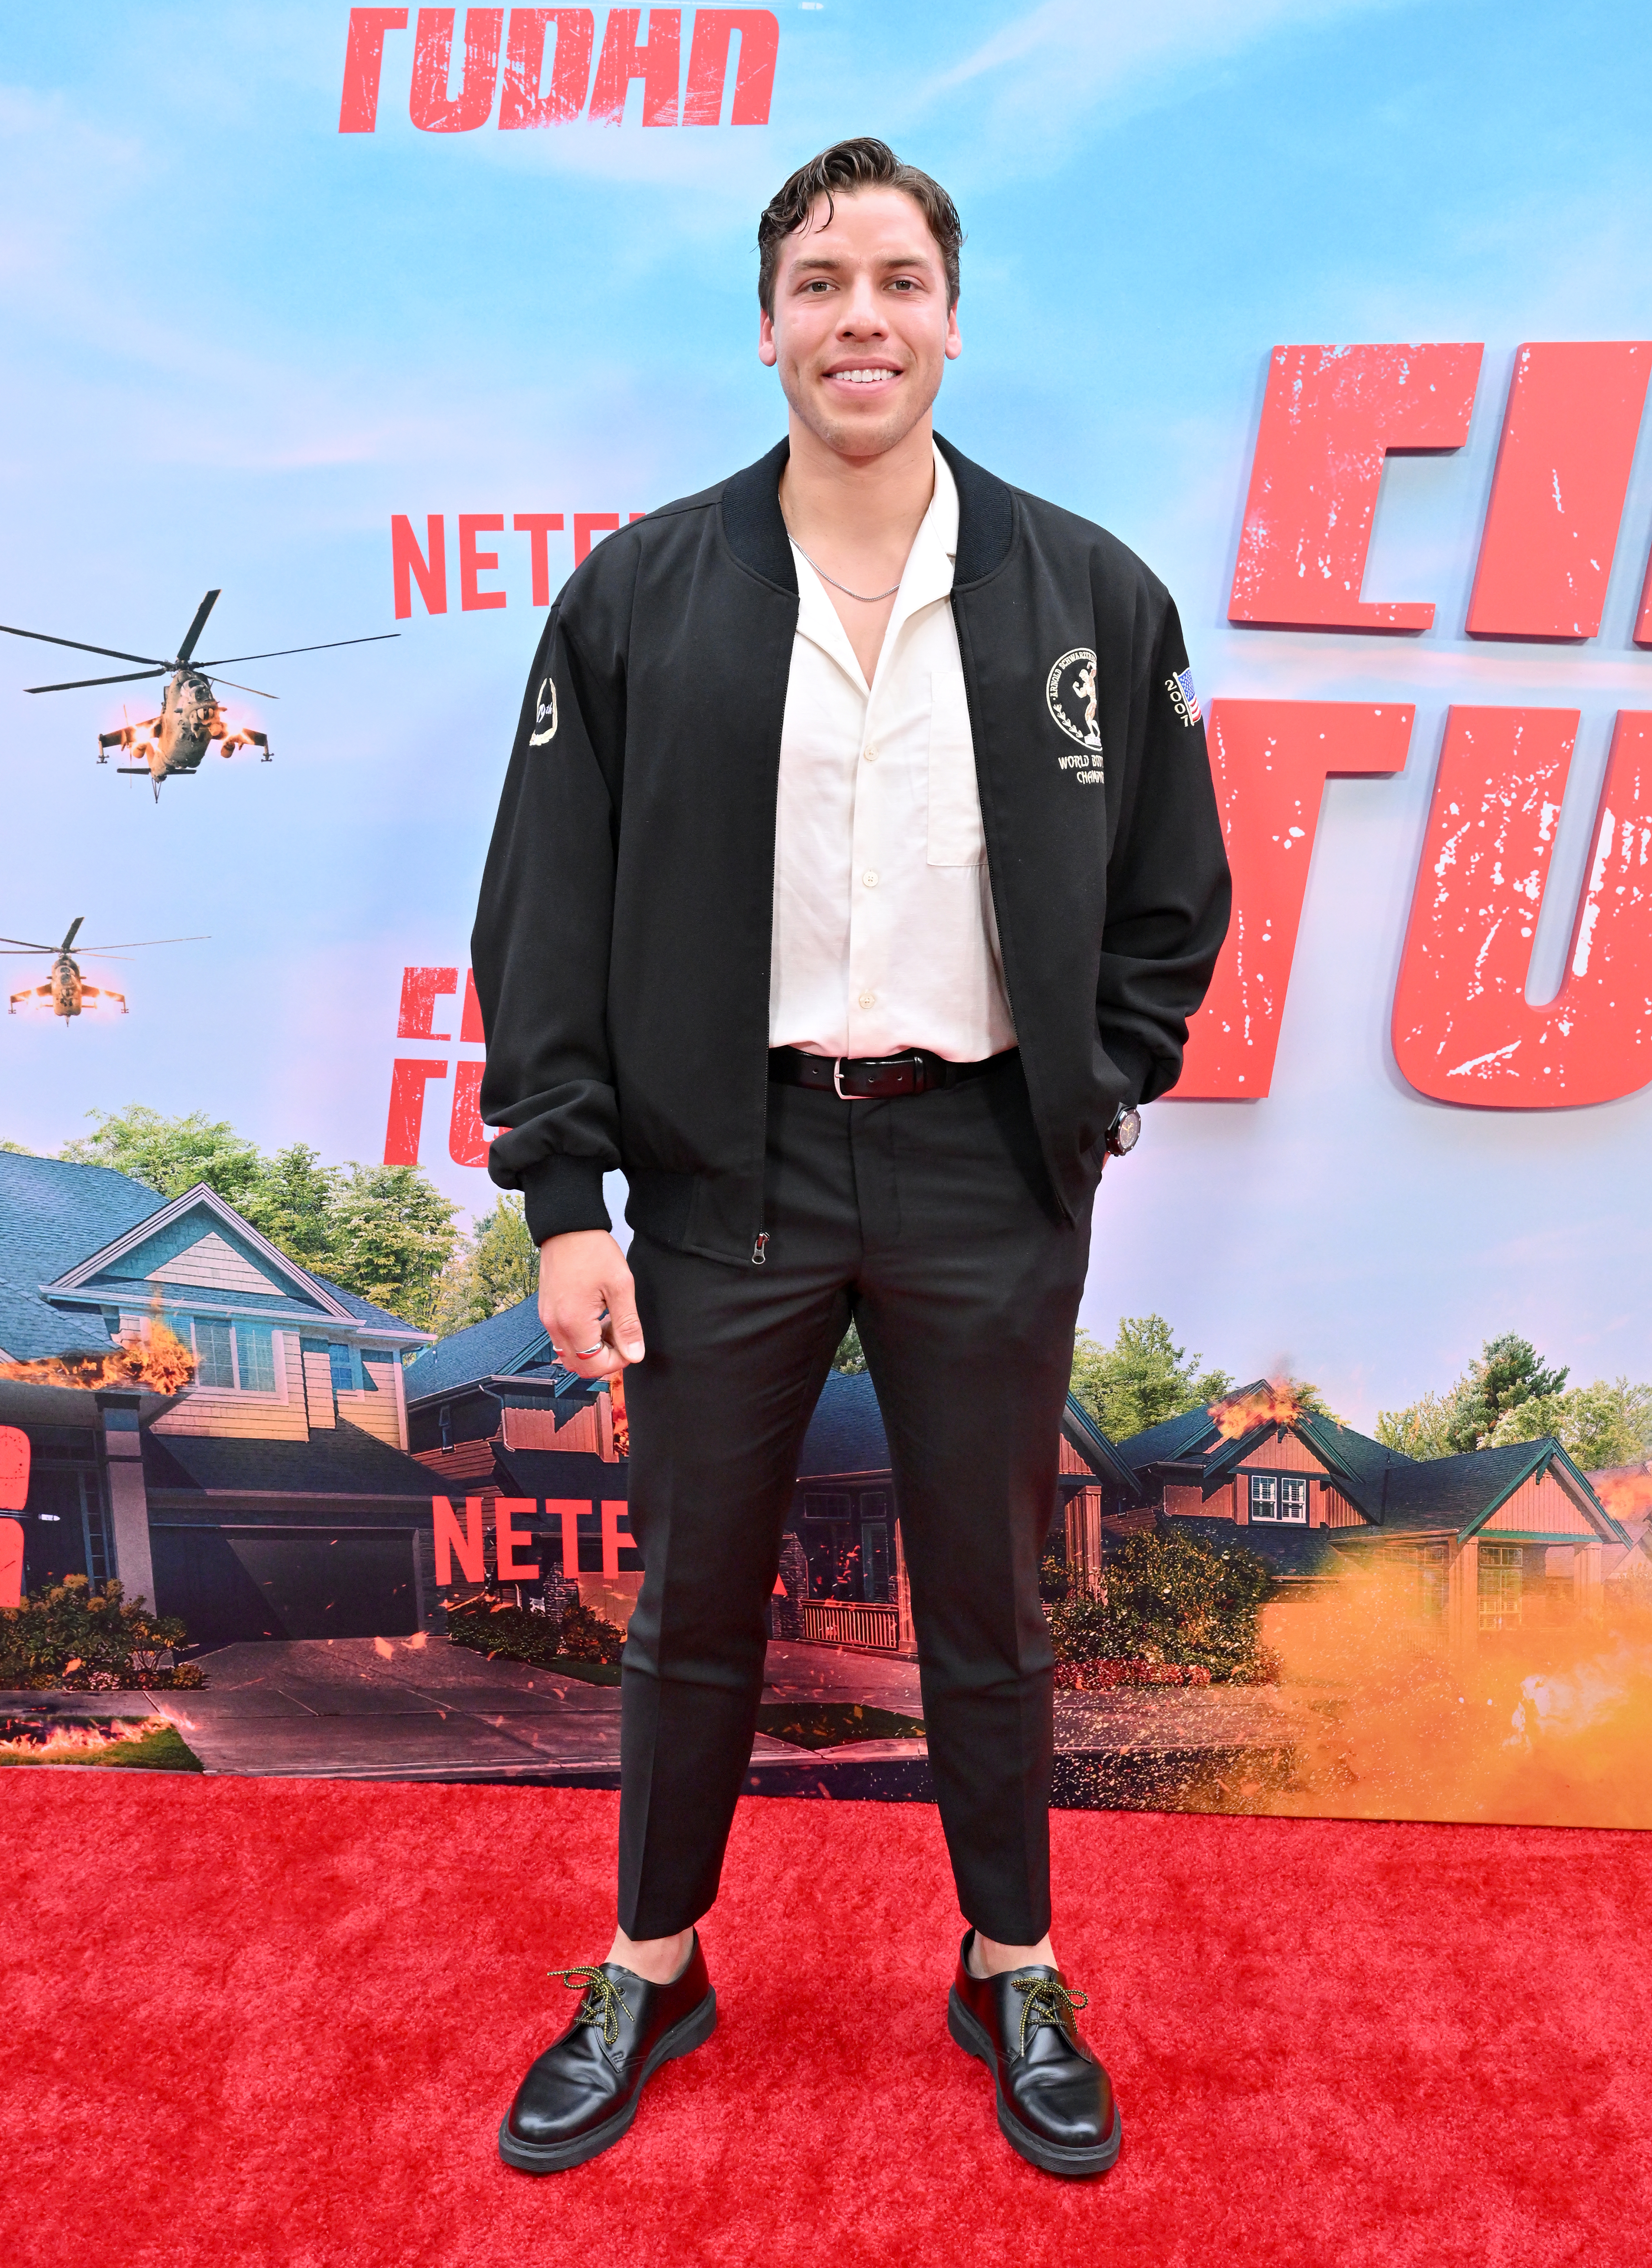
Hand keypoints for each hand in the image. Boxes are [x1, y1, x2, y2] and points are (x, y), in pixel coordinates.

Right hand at [538, 1230, 644, 1379]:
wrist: (567, 1228)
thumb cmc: (593, 1251)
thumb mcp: (620, 1286)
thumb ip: (627, 1324)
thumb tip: (634, 1354)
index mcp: (573, 1322)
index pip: (595, 1366)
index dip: (618, 1361)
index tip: (631, 1344)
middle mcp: (555, 1326)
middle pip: (580, 1366)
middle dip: (605, 1359)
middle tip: (621, 1336)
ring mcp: (548, 1320)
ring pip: (571, 1355)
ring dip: (593, 1349)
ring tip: (610, 1323)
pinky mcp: (547, 1312)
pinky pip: (564, 1339)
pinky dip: (582, 1338)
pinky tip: (597, 1316)